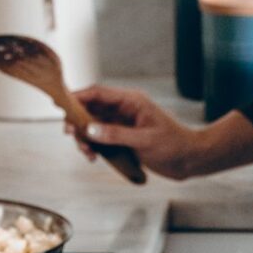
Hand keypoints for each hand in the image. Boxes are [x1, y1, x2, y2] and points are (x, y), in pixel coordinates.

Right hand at [69, 85, 200, 179]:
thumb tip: (90, 130)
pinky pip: (101, 139)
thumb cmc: (174, 145)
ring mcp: (123, 124)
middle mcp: (124, 110)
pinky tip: (95, 157)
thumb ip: (116, 135)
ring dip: (85, 138)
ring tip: (87, 153)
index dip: (78, 97)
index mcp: (131, 101)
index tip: (62, 104)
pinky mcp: (123, 138)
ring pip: (93, 126)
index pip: (98, 93)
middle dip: (78, 122)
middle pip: (91, 109)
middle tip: (70, 134)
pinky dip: (94, 147)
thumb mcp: (144, 140)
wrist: (190, 159)